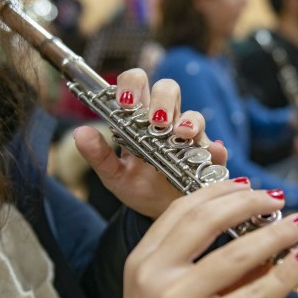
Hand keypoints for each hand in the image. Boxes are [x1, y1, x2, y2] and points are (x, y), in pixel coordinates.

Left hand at [73, 69, 226, 217]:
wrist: (159, 213)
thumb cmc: (138, 187)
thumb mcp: (113, 175)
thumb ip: (98, 155)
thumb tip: (80, 133)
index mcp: (140, 118)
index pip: (137, 84)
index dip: (132, 84)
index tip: (125, 102)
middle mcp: (166, 122)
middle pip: (168, 89)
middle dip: (162, 98)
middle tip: (155, 120)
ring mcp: (189, 139)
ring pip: (195, 114)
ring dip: (188, 120)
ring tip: (180, 134)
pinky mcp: (208, 158)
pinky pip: (216, 150)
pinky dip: (214, 150)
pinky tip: (210, 154)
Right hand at [122, 179, 297, 297]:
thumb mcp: (165, 294)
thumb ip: (203, 265)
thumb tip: (257, 242)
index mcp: (142, 261)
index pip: (181, 211)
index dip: (217, 192)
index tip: (244, 186)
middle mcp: (156, 276)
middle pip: (207, 220)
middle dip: (248, 203)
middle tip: (275, 199)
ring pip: (238, 253)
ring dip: (276, 233)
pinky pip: (257, 292)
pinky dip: (286, 272)